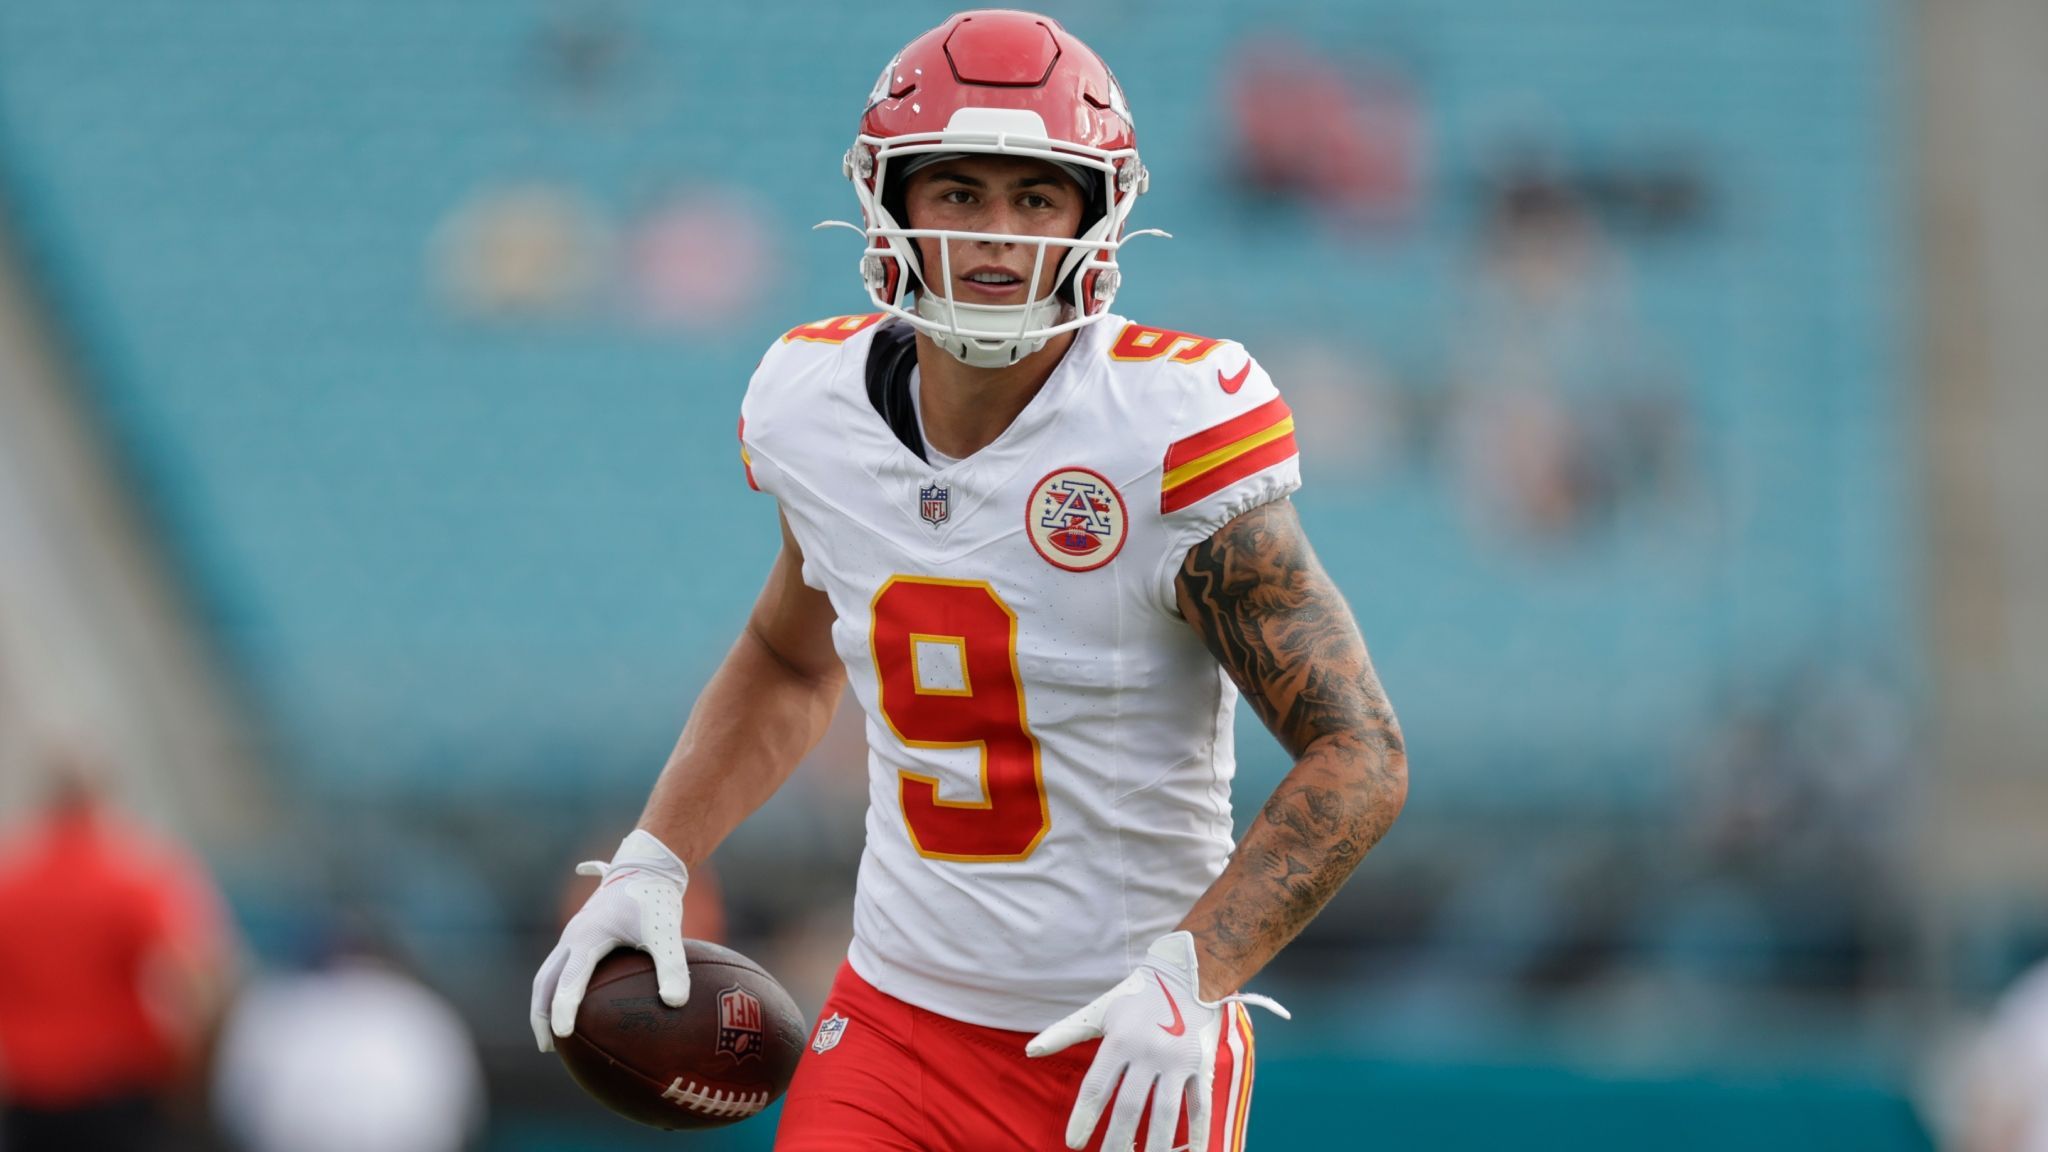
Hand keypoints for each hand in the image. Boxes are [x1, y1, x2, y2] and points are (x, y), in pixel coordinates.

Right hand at [529, 829, 690, 1052]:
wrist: (646, 866)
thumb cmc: (655, 898)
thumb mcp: (667, 931)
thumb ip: (672, 965)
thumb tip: (676, 1002)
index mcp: (588, 937)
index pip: (569, 978)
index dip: (563, 1008)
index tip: (563, 1035)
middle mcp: (573, 937)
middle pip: (545, 980)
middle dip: (542, 1014)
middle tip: (549, 1047)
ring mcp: (573, 935)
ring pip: (548, 974)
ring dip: (545, 1003)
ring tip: (555, 1036)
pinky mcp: (580, 936)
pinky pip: (560, 967)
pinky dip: (558, 989)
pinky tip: (576, 1009)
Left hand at [1026, 932, 1286, 1151]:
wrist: (1188, 973)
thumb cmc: (1136, 997)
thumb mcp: (1100, 1011)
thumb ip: (1065, 1032)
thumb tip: (1029, 1051)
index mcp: (1120, 1040)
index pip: (1097, 1087)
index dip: (1084, 1118)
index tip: (1074, 1143)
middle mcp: (1149, 1052)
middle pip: (1130, 1107)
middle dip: (1117, 1141)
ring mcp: (1179, 1061)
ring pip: (1166, 1113)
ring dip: (1156, 1146)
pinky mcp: (1203, 1065)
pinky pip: (1200, 1106)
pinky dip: (1198, 1134)